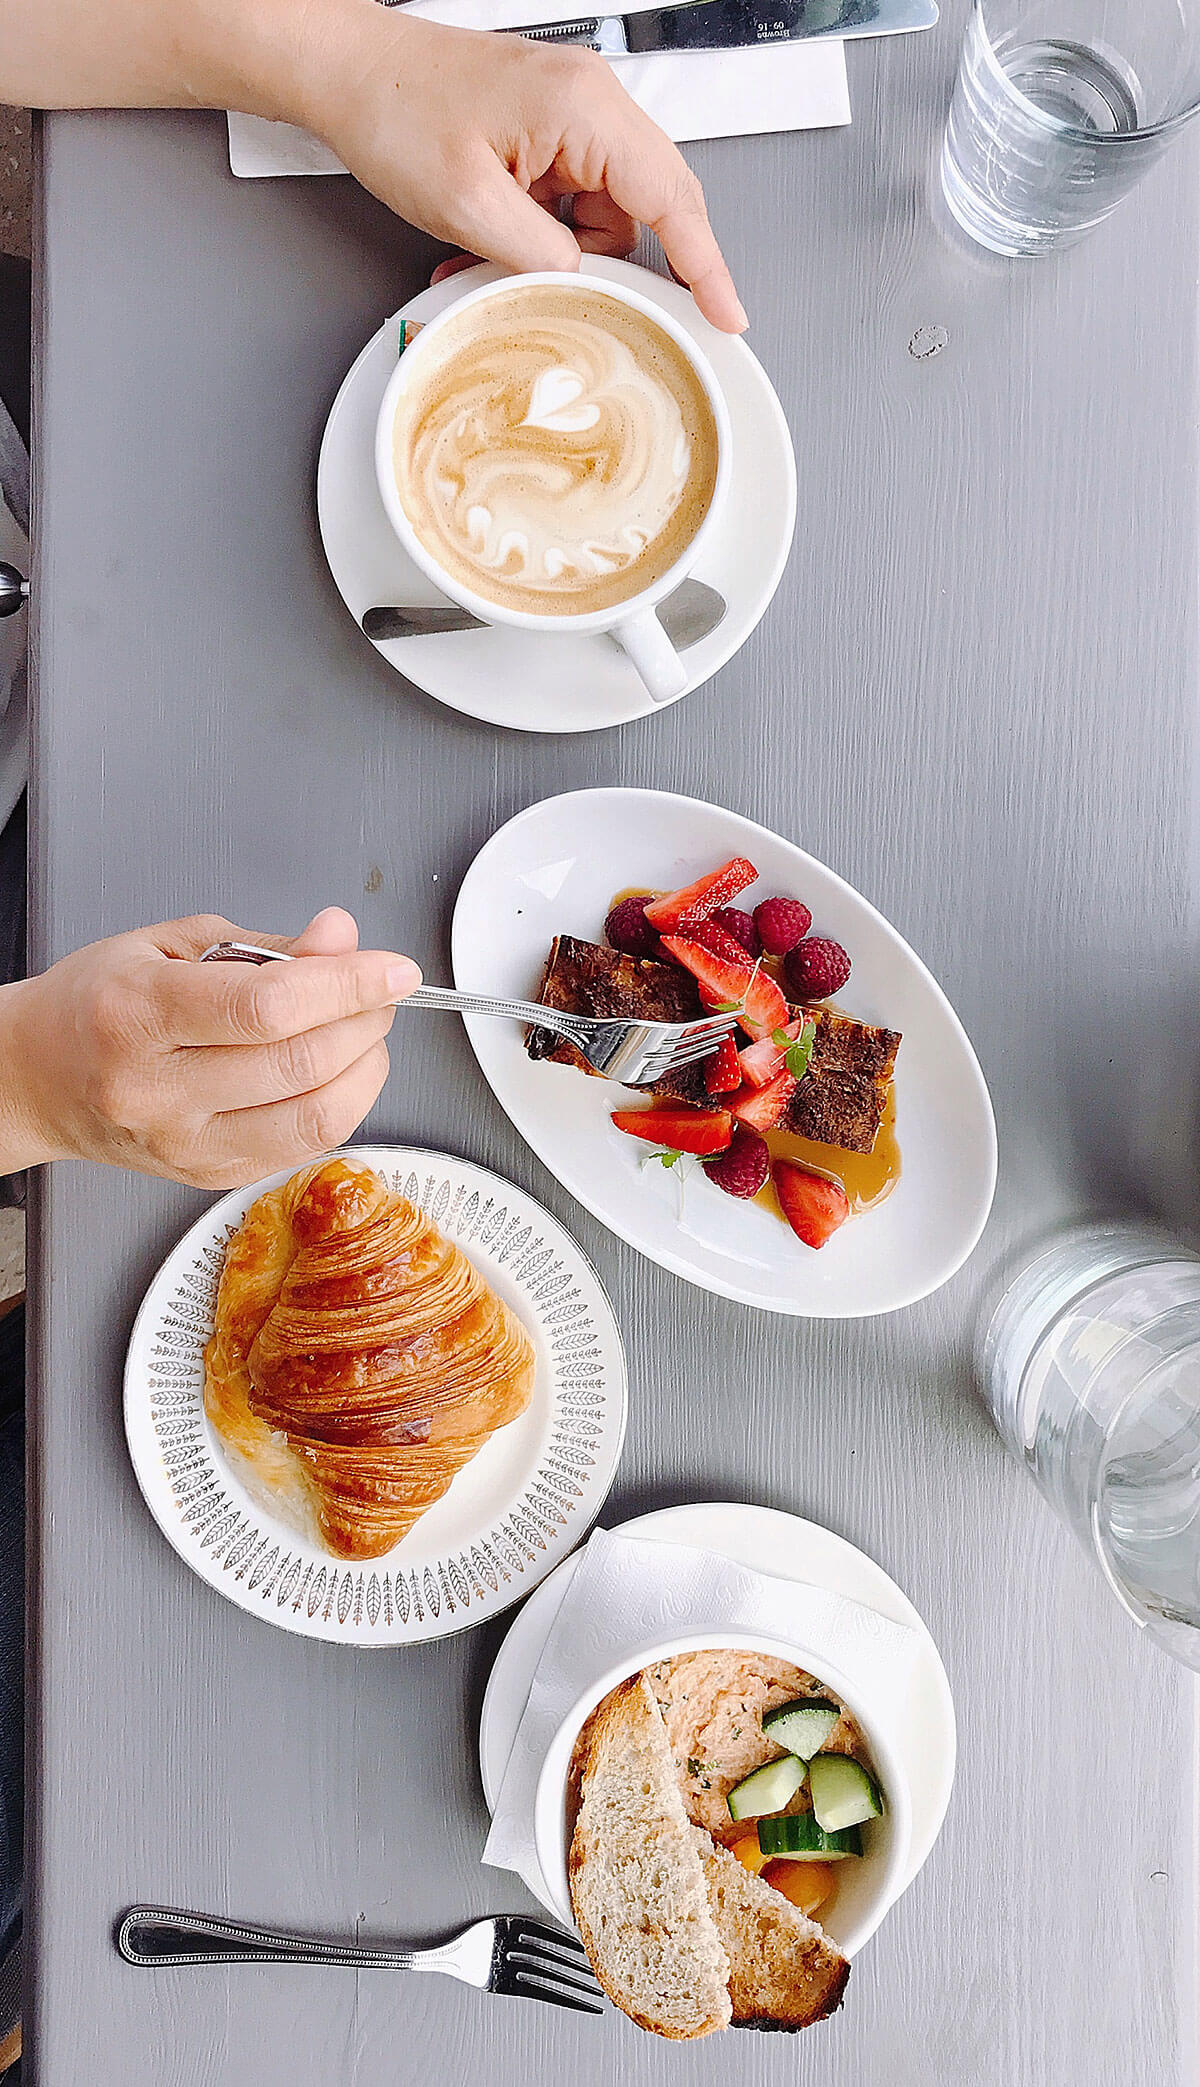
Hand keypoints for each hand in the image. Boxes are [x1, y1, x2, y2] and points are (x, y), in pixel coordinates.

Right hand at [0, 907, 420, 1188]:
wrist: (38, 1078)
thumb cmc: (98, 1005)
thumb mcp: (173, 944)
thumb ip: (268, 946)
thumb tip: (341, 939)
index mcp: (137, 1016)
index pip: (268, 1006)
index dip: (348, 985)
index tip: (393, 968)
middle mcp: (156, 1090)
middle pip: (300, 1064)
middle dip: (366, 1020)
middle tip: (379, 991)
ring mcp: (184, 1145)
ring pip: (314, 1119)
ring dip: (365, 1068)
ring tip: (361, 1030)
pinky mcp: (209, 1177)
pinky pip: (304, 1147)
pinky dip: (340, 1104)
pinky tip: (334, 1071)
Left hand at [4, 0, 744, 331]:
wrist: (347, 72)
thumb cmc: (396, 113)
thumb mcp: (469, 206)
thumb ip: (541, 254)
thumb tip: (585, 281)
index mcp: (585, 111)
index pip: (673, 200)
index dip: (707, 267)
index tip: (728, 314)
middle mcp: (591, 103)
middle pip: (652, 203)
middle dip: (627, 263)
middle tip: (605, 310)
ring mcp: (571, 114)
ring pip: (608, 209)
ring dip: (570, 251)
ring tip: (503, 258)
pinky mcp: (547, 129)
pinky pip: (573, 197)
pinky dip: (546, 232)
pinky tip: (499, 241)